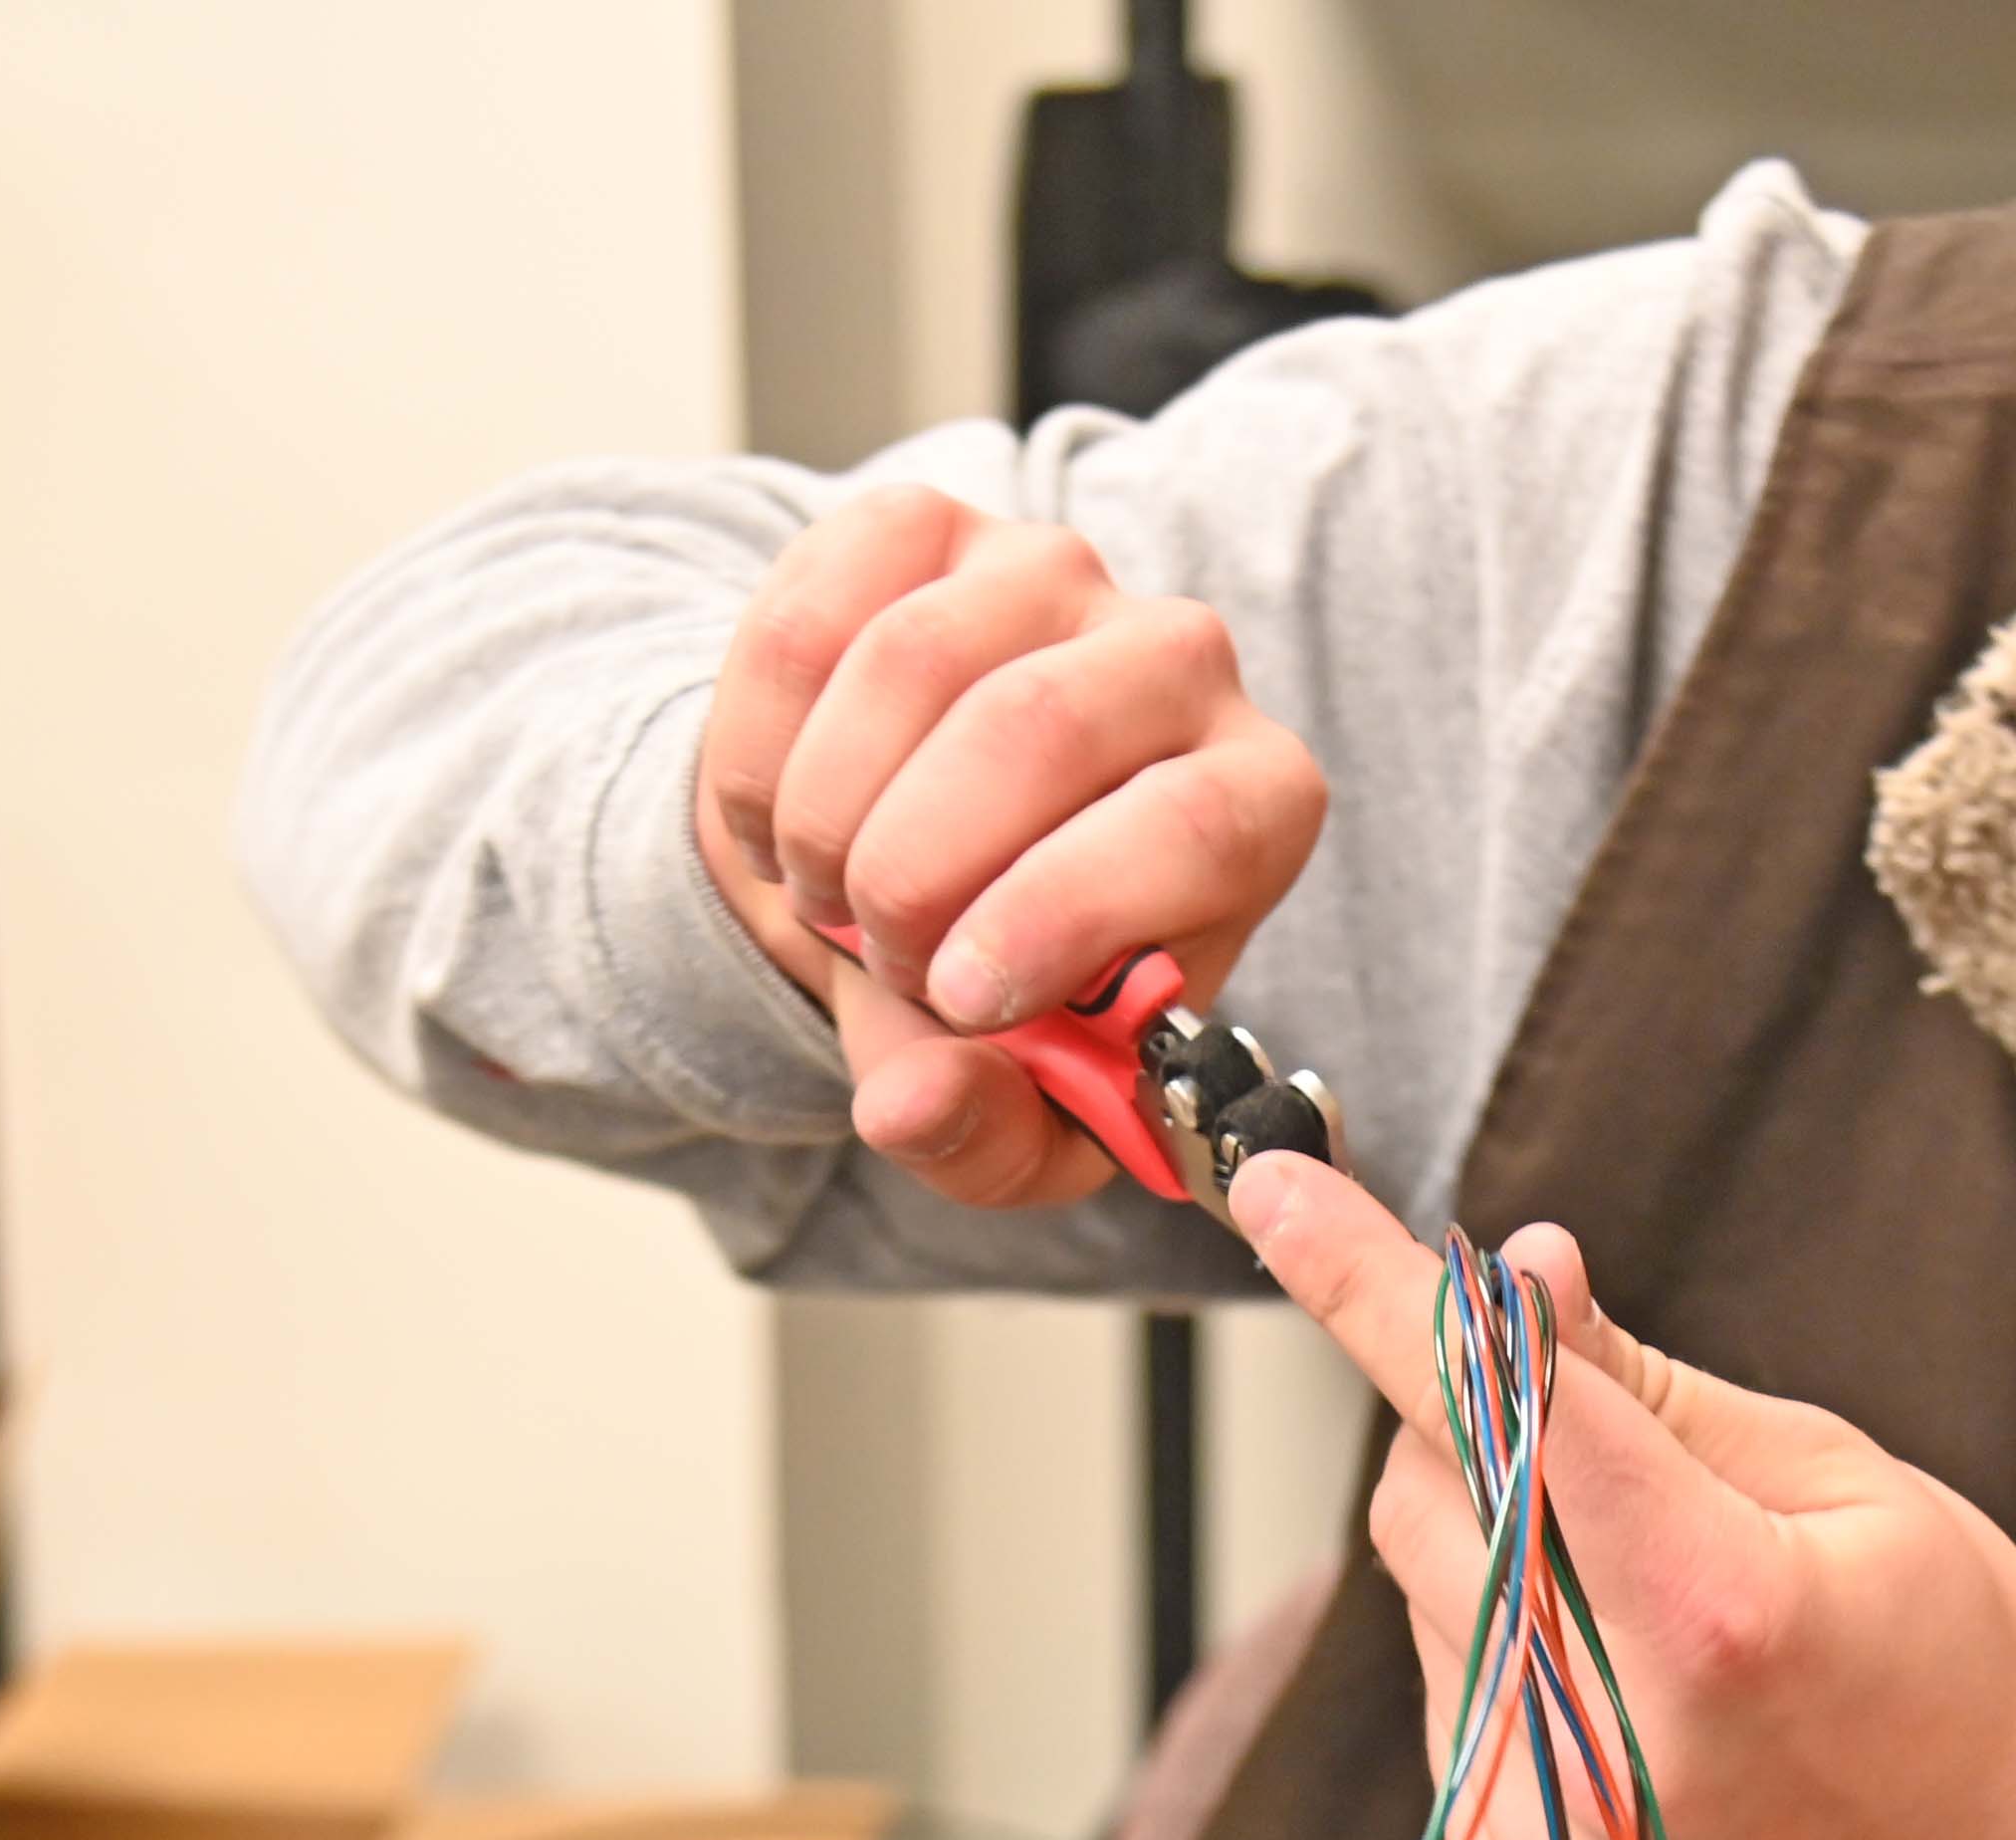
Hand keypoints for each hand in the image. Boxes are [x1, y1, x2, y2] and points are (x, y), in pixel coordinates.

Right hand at [693, 487, 1327, 1207]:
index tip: (955, 997)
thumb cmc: (999, 996)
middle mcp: (1179, 661)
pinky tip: (773, 818)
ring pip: (914, 661)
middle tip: (872, 950)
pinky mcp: (927, 529)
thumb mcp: (1015, 1109)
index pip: (1195, 825)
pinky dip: (762, 742)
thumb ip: (985, 1133)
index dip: (1060, 914)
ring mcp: (1051, 572)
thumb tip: (913, 1108)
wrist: (901, 879)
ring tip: (821, 894)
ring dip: (828, 813)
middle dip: (913, 868)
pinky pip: (819, 610)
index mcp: (1254, 805)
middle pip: (1037, 727)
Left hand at [1229, 1153, 2015, 1839]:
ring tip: (1659, 1609)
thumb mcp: (1847, 1484)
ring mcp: (1543, 1826)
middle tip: (1618, 1449)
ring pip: (1420, 1585)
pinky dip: (1502, 1646)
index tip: (1280, 1191)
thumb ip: (1654, 1388)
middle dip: (1485, 1426)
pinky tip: (1629, 1687)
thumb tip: (1520, 1277)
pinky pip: (1441, 1684)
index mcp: (1714, 1613)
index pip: (1500, 1408)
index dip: (1375, 1287)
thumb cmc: (1956, 1680)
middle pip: (1430, 1490)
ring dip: (1498, 1545)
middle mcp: (1606, 1739)